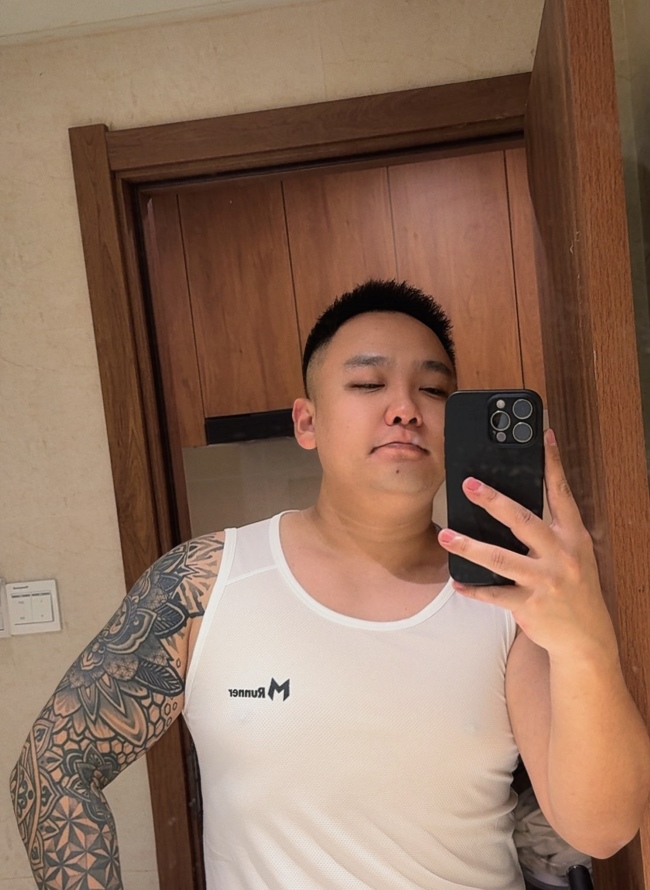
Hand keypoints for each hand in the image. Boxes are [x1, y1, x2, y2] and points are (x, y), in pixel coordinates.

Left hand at [437, 429, 616, 657]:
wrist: (587, 638)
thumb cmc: (575, 588)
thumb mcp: (574, 553)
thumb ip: (551, 527)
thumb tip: (515, 498)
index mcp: (572, 536)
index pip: (561, 492)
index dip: (552, 463)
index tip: (542, 435)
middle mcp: (561, 555)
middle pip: (524, 520)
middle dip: (494, 501)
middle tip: (469, 485)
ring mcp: (545, 581)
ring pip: (501, 558)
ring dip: (470, 546)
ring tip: (446, 535)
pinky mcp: (530, 605)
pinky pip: (494, 594)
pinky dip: (474, 587)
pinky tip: (457, 580)